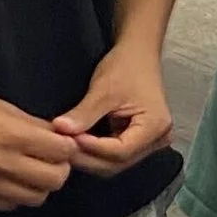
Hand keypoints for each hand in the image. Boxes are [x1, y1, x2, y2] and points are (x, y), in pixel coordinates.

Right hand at [0, 83, 78, 209]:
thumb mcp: (3, 107)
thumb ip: (35, 126)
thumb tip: (63, 139)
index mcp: (10, 135)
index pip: (62, 152)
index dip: (68, 147)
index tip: (62, 144)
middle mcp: (0, 163)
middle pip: (55, 180)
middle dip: (59, 168)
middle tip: (51, 159)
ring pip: (36, 198)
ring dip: (39, 184)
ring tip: (30, 170)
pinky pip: (10, 205)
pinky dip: (17, 193)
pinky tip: (9, 178)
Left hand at [55, 39, 174, 174]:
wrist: (139, 54)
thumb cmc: (126, 66)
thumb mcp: (104, 89)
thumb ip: (84, 113)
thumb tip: (59, 130)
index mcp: (155, 127)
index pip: (120, 151)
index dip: (92, 148)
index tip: (68, 138)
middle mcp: (157, 140)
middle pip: (118, 162)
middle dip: (88, 157)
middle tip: (61, 146)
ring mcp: (149, 143)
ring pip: (115, 162)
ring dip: (89, 157)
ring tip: (67, 144)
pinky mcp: (138, 141)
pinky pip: (115, 155)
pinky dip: (95, 151)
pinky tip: (77, 143)